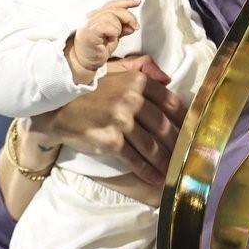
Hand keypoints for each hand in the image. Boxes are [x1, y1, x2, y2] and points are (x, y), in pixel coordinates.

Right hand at [29, 53, 185, 185]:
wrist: (56, 106)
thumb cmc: (88, 88)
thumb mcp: (114, 70)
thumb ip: (141, 70)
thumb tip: (167, 78)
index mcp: (137, 81)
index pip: (170, 102)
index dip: (184, 120)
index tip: (192, 132)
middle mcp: (132, 99)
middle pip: (164, 127)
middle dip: (177, 145)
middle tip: (187, 157)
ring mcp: (121, 121)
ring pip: (151, 145)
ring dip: (165, 161)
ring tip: (174, 171)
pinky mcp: (110, 141)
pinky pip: (134, 158)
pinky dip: (147, 170)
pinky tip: (156, 178)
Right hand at [68, 0, 140, 75]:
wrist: (83, 61)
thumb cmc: (95, 49)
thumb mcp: (113, 37)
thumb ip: (122, 28)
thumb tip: (132, 25)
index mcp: (97, 15)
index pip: (113, 4)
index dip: (126, 1)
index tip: (137, 1)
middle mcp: (92, 16)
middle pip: (114, 8)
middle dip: (128, 17)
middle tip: (135, 27)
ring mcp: (89, 23)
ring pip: (111, 16)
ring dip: (119, 27)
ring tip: (116, 36)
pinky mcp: (89, 32)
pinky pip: (105, 25)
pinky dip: (113, 31)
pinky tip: (111, 37)